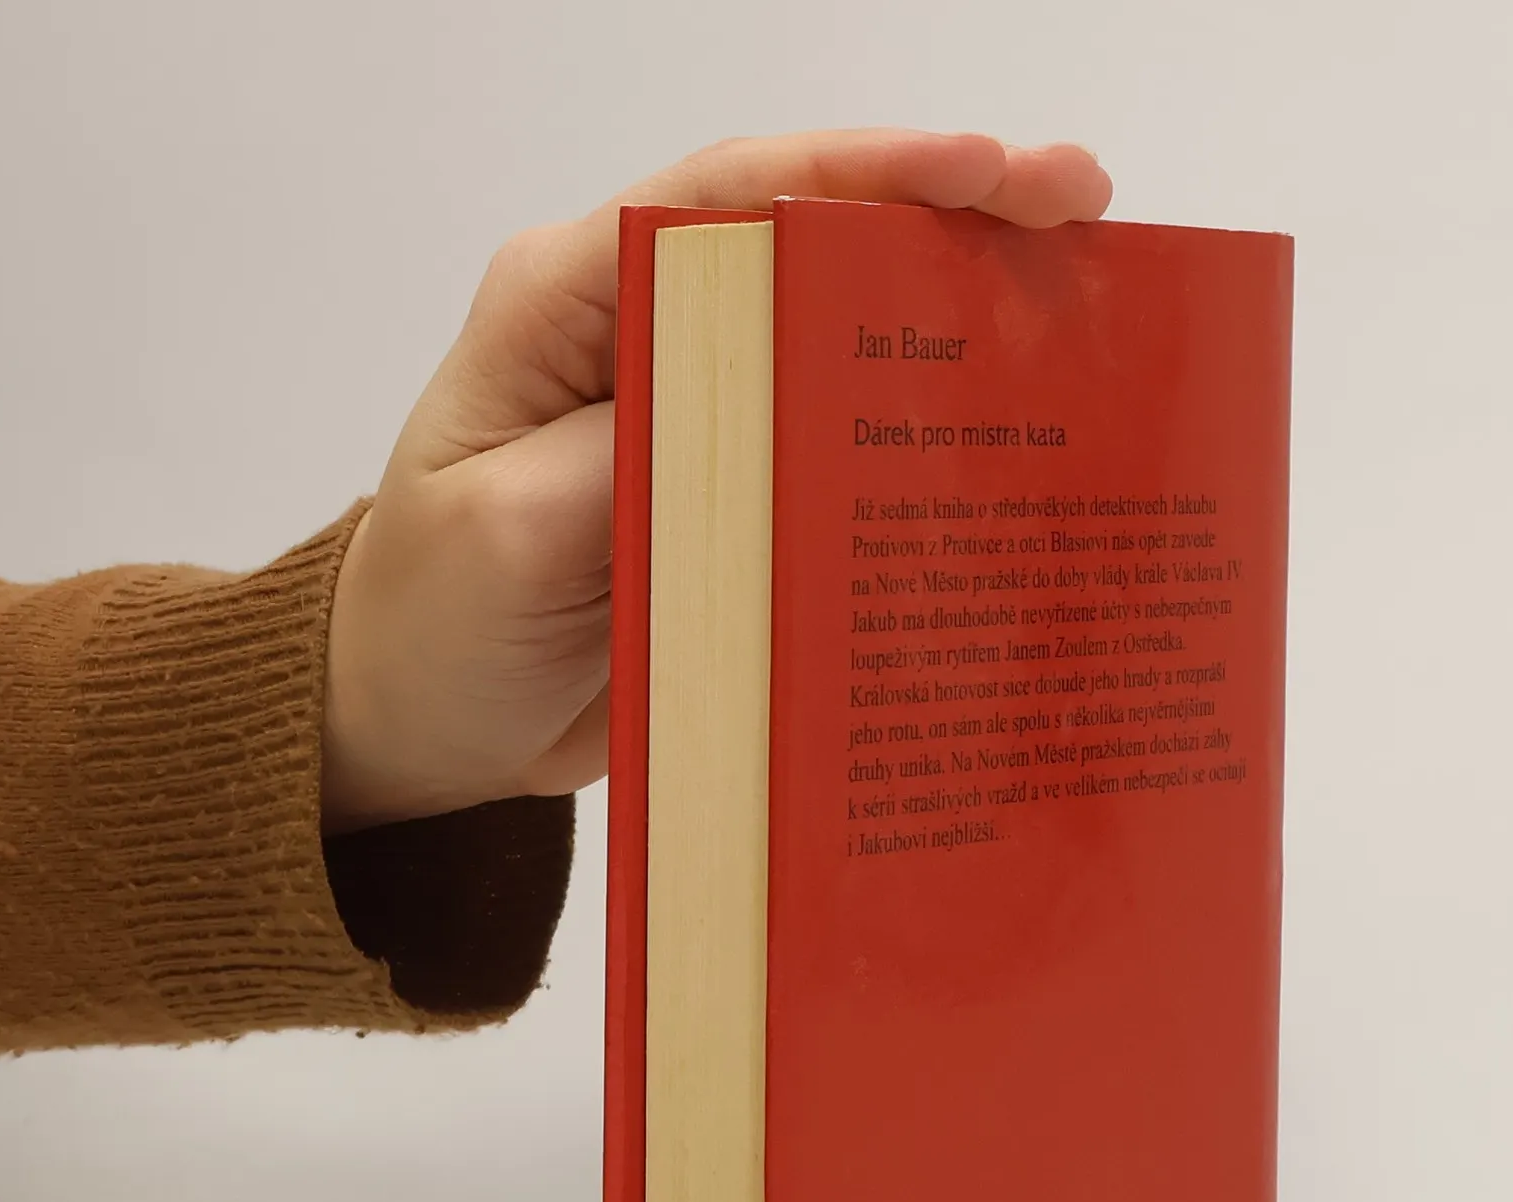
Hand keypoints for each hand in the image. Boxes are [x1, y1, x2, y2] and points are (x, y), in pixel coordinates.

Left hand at [320, 130, 1112, 832]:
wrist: (424, 719)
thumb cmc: (437, 621)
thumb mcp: (508, 537)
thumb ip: (631, 459)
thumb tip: (768, 409)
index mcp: (571, 302)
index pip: (728, 199)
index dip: (866, 172)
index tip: (991, 172)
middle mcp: (644, 333)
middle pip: (810, 241)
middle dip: (951, 215)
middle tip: (1085, 211)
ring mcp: (698, 411)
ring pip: (842, 332)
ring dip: (961, 311)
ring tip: (1088, 300)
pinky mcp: (733, 490)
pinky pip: (841, 440)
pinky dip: (926, 428)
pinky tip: (1014, 435)